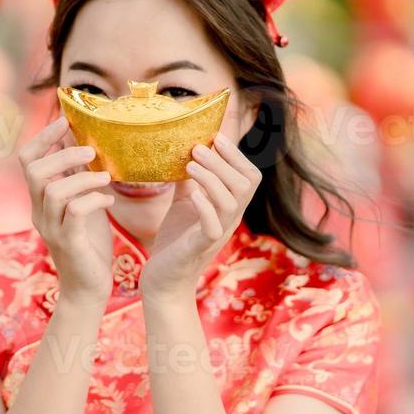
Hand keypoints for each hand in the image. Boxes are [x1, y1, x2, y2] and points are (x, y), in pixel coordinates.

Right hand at [20, 117, 114, 305]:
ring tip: (106, 176)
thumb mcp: (82, 205)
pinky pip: (75, 213)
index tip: (64, 120)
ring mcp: (51, 229)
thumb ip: (77, 179)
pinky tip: (109, 199)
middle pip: (34, 171)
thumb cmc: (89, 245)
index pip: (26, 160)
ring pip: (54, 191)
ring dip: (82, 177)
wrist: (89, 290)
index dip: (42, 137)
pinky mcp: (69, 243)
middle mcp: (39, 212)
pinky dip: (93, 199)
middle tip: (91, 151)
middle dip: (63, 154)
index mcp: (39, 200)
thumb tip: (81, 144)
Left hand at [140, 133, 261, 300]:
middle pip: (245, 184)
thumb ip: (190, 180)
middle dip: (224, 161)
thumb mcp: (184, 202)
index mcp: (229, 206)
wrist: (164, 278)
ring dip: (211, 178)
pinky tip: (192, 194)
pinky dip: (205, 207)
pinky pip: (213, 226)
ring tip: (190, 164)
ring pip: (231, 202)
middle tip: (198, 147)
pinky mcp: (201, 247)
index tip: (216, 136)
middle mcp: (230, 219)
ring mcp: (218, 233)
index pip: (249, 176)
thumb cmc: (176, 239)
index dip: (236, 154)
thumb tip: (185, 150)